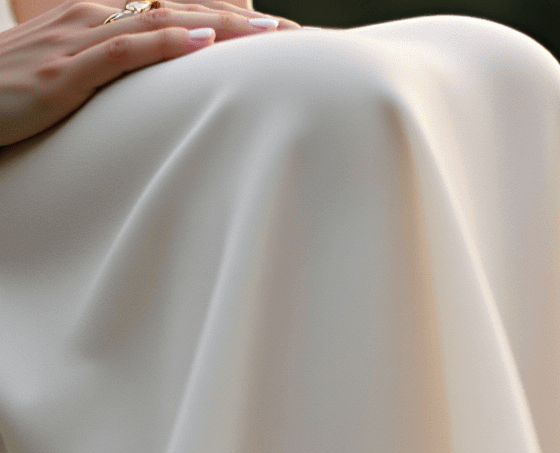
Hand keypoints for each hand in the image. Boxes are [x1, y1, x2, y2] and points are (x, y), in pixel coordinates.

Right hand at [0, 0, 299, 150]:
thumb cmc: (12, 96)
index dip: (227, 22)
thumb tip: (158, 92)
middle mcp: (94, 19)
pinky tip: (202, 42)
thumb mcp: (70, 81)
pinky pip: (125, 50)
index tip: (274, 36)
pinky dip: (166, 44)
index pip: (175, 15)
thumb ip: (113, 78)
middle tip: (294, 34)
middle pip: (181, 12)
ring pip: (163, 24)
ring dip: (220, 27)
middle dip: (241, 22)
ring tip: (268, 34)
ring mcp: (81, 41)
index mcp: (98, 22)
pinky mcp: (68, 72)